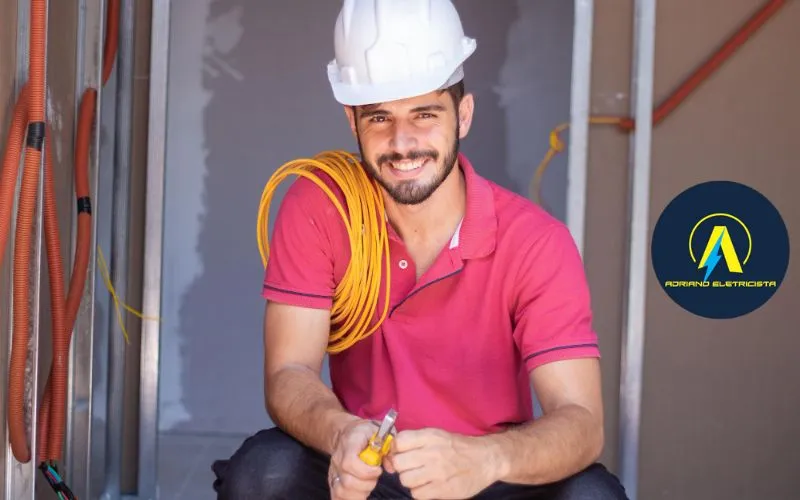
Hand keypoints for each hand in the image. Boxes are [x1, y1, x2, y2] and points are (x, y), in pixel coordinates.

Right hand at [329, 419, 382, 499]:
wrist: (347, 433)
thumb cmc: (366, 433)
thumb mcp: (380, 431)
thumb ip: (388, 446)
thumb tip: (392, 466)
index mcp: (349, 443)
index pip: (350, 462)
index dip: (366, 471)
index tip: (378, 470)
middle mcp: (338, 458)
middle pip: (348, 481)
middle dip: (367, 484)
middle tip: (375, 476)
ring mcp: (333, 471)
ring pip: (342, 491)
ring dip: (360, 493)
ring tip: (368, 484)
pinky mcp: (332, 480)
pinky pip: (336, 496)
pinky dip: (350, 498)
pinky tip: (360, 493)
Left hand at [384, 428, 498, 498]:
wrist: (486, 459)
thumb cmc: (459, 447)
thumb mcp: (438, 435)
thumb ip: (416, 441)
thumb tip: (392, 450)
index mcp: (430, 437)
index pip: (399, 442)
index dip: (395, 449)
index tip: (400, 453)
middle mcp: (432, 453)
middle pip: (399, 463)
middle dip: (402, 466)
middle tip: (411, 467)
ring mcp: (437, 473)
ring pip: (405, 480)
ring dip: (410, 480)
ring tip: (421, 477)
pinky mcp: (443, 490)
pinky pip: (417, 494)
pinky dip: (420, 492)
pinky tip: (429, 486)